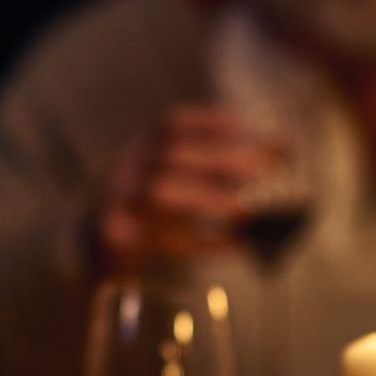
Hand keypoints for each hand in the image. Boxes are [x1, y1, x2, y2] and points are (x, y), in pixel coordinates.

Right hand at [96, 104, 275, 272]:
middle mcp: (123, 170)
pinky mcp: (112, 239)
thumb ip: (218, 167)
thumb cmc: (147, 215)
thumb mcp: (173, 182)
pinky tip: (238, 246)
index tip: (249, 128)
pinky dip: (202, 244)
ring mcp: (113, 203)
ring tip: (246, 210)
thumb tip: (283, 146)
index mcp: (139, 151)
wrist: (91, 253)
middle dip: (220, 158)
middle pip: (169, 154)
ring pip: (157, 191)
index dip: (211, 123)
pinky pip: (156, 240)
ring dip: (206, 197)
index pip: (171, 124)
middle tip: (266, 168)